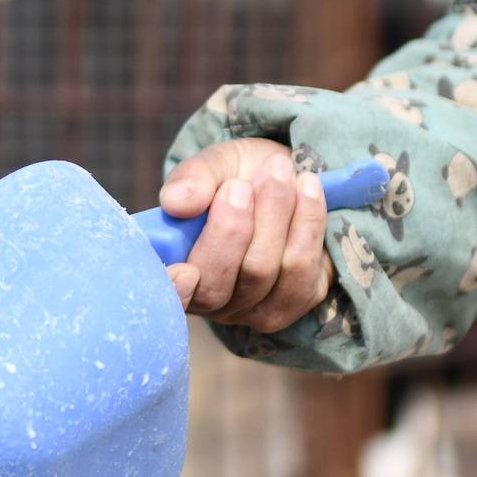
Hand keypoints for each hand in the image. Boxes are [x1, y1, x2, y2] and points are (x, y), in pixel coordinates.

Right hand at [159, 138, 332, 333]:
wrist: (287, 180)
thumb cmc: (238, 177)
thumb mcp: (214, 166)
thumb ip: (193, 179)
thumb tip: (177, 202)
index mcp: (177, 273)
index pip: (168, 300)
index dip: (175, 292)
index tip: (185, 269)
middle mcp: (212, 303)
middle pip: (218, 287)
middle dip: (231, 231)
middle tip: (240, 185)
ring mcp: (255, 309)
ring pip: (262, 273)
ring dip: (274, 215)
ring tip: (279, 169)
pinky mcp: (298, 301)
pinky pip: (302, 270)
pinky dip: (307, 222)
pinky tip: (308, 189)